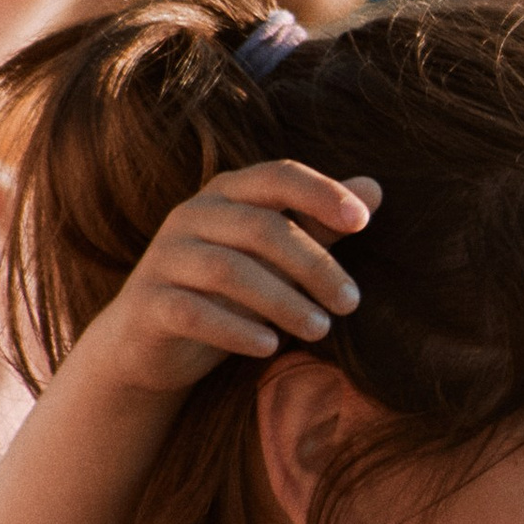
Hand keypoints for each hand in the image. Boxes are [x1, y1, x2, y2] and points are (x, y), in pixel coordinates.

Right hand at [83, 164, 377, 391]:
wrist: (149, 343)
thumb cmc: (226, 292)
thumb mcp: (275, 257)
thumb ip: (319, 224)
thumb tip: (375, 189)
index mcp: (226, 195)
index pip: (277, 176)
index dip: (321, 193)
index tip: (364, 221)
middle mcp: (191, 216)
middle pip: (260, 228)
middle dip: (313, 264)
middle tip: (350, 302)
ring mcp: (165, 258)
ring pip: (228, 271)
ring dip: (283, 301)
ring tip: (321, 328)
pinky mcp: (148, 303)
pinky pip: (193, 312)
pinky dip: (236, 329)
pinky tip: (271, 346)